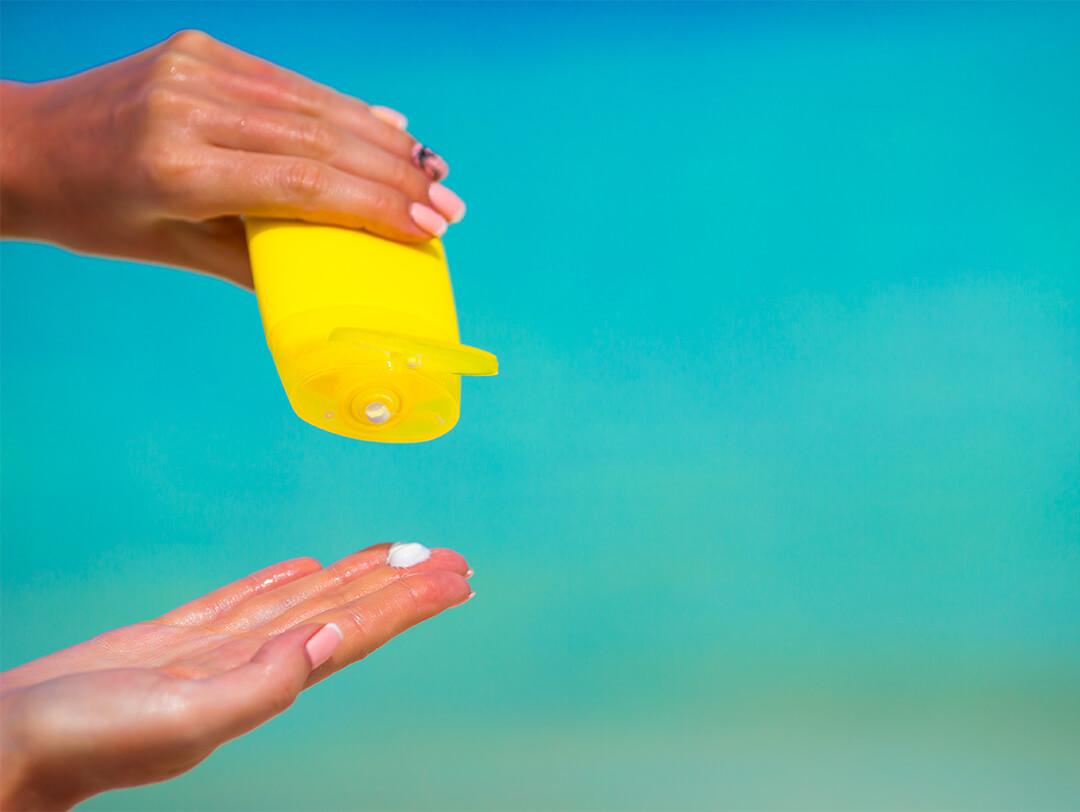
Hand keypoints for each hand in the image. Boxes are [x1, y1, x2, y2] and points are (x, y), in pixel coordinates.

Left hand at [0, 30, 465, 287]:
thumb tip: (337, 278)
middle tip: (450, 207)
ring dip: (381, 142)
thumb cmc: (96, 214)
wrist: (25, 145)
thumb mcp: (173, 253)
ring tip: (432, 173)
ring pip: (314, 104)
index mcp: (176, 169)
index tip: (429, 230)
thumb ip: (258, 260)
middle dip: (395, 177)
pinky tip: (384, 131)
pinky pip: (290, 82)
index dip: (376, 207)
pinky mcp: (201, 47)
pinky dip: (343, 109)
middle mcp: (190, 107)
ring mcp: (196, 67)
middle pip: (320, 139)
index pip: (303, 184)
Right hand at [0, 544, 472, 809]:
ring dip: (353, 577)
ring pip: (302, 601)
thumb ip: (263, 682)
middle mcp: (249, 664)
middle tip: (448, 557)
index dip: (407, 604)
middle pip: (342, 611)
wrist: (9, 744)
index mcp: (260, 682)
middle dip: (398, 583)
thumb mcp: (184, 717)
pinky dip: (280, 582)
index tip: (453, 579)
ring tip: (397, 556)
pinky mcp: (175, 639)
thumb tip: (329, 640)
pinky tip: (306, 570)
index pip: (355, 632)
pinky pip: (245, 600)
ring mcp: (214, 650)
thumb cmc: (84, 743)